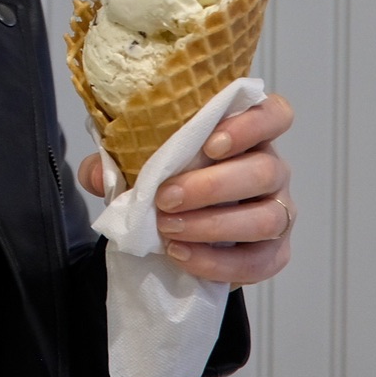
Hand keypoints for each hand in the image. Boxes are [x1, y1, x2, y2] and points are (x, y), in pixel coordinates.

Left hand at [78, 92, 294, 285]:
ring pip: (268, 217)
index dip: (251, 124)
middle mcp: (270, 169)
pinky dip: (219, 262)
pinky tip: (181, 255)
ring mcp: (278, 211)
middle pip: (266, 170)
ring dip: (214, 225)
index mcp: (245, 136)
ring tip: (169, 229)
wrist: (175, 233)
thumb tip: (96, 173)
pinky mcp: (275, 251)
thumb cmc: (167, 184)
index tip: (211, 143)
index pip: (274, 115)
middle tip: (166, 198)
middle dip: (212, 186)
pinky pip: (260, 260)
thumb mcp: (136, 165)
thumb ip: (114, 162)